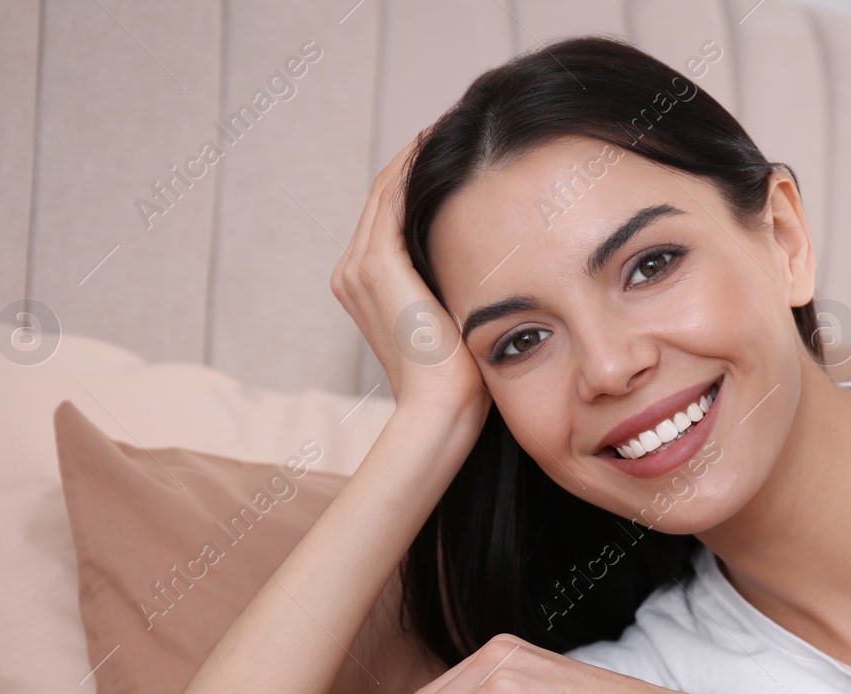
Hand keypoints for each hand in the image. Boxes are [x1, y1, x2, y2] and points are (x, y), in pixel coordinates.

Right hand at [329, 132, 489, 424]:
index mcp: (365, 288)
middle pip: (386, 195)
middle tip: (462, 126)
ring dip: (420, 154)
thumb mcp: (458, 322)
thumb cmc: (462, 381)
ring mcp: (359, 268)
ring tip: (457, 124)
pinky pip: (393, 197)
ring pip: (389, 189)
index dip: (423, 181)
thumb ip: (458, 287)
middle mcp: (352, 273)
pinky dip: (417, 167)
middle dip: (422, 159)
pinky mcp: (375, 265)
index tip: (462, 156)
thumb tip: (498, 258)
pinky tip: (446, 143)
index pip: (392, 216)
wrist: (442, 411)